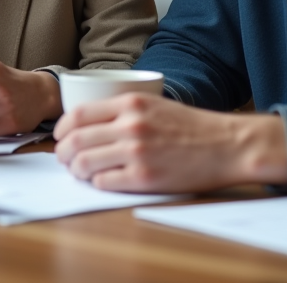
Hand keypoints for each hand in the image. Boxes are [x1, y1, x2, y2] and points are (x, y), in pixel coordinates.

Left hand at [53, 93, 286, 192]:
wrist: (227, 145)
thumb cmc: (192, 127)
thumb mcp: (154, 104)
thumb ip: (123, 111)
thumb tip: (88, 125)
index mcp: (130, 104)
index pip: (78, 114)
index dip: (61, 128)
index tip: (59, 137)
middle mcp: (129, 126)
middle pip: (75, 140)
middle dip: (63, 153)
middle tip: (64, 159)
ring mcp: (136, 152)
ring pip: (85, 163)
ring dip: (76, 171)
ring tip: (80, 173)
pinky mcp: (145, 177)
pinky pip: (104, 182)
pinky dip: (97, 183)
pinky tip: (103, 181)